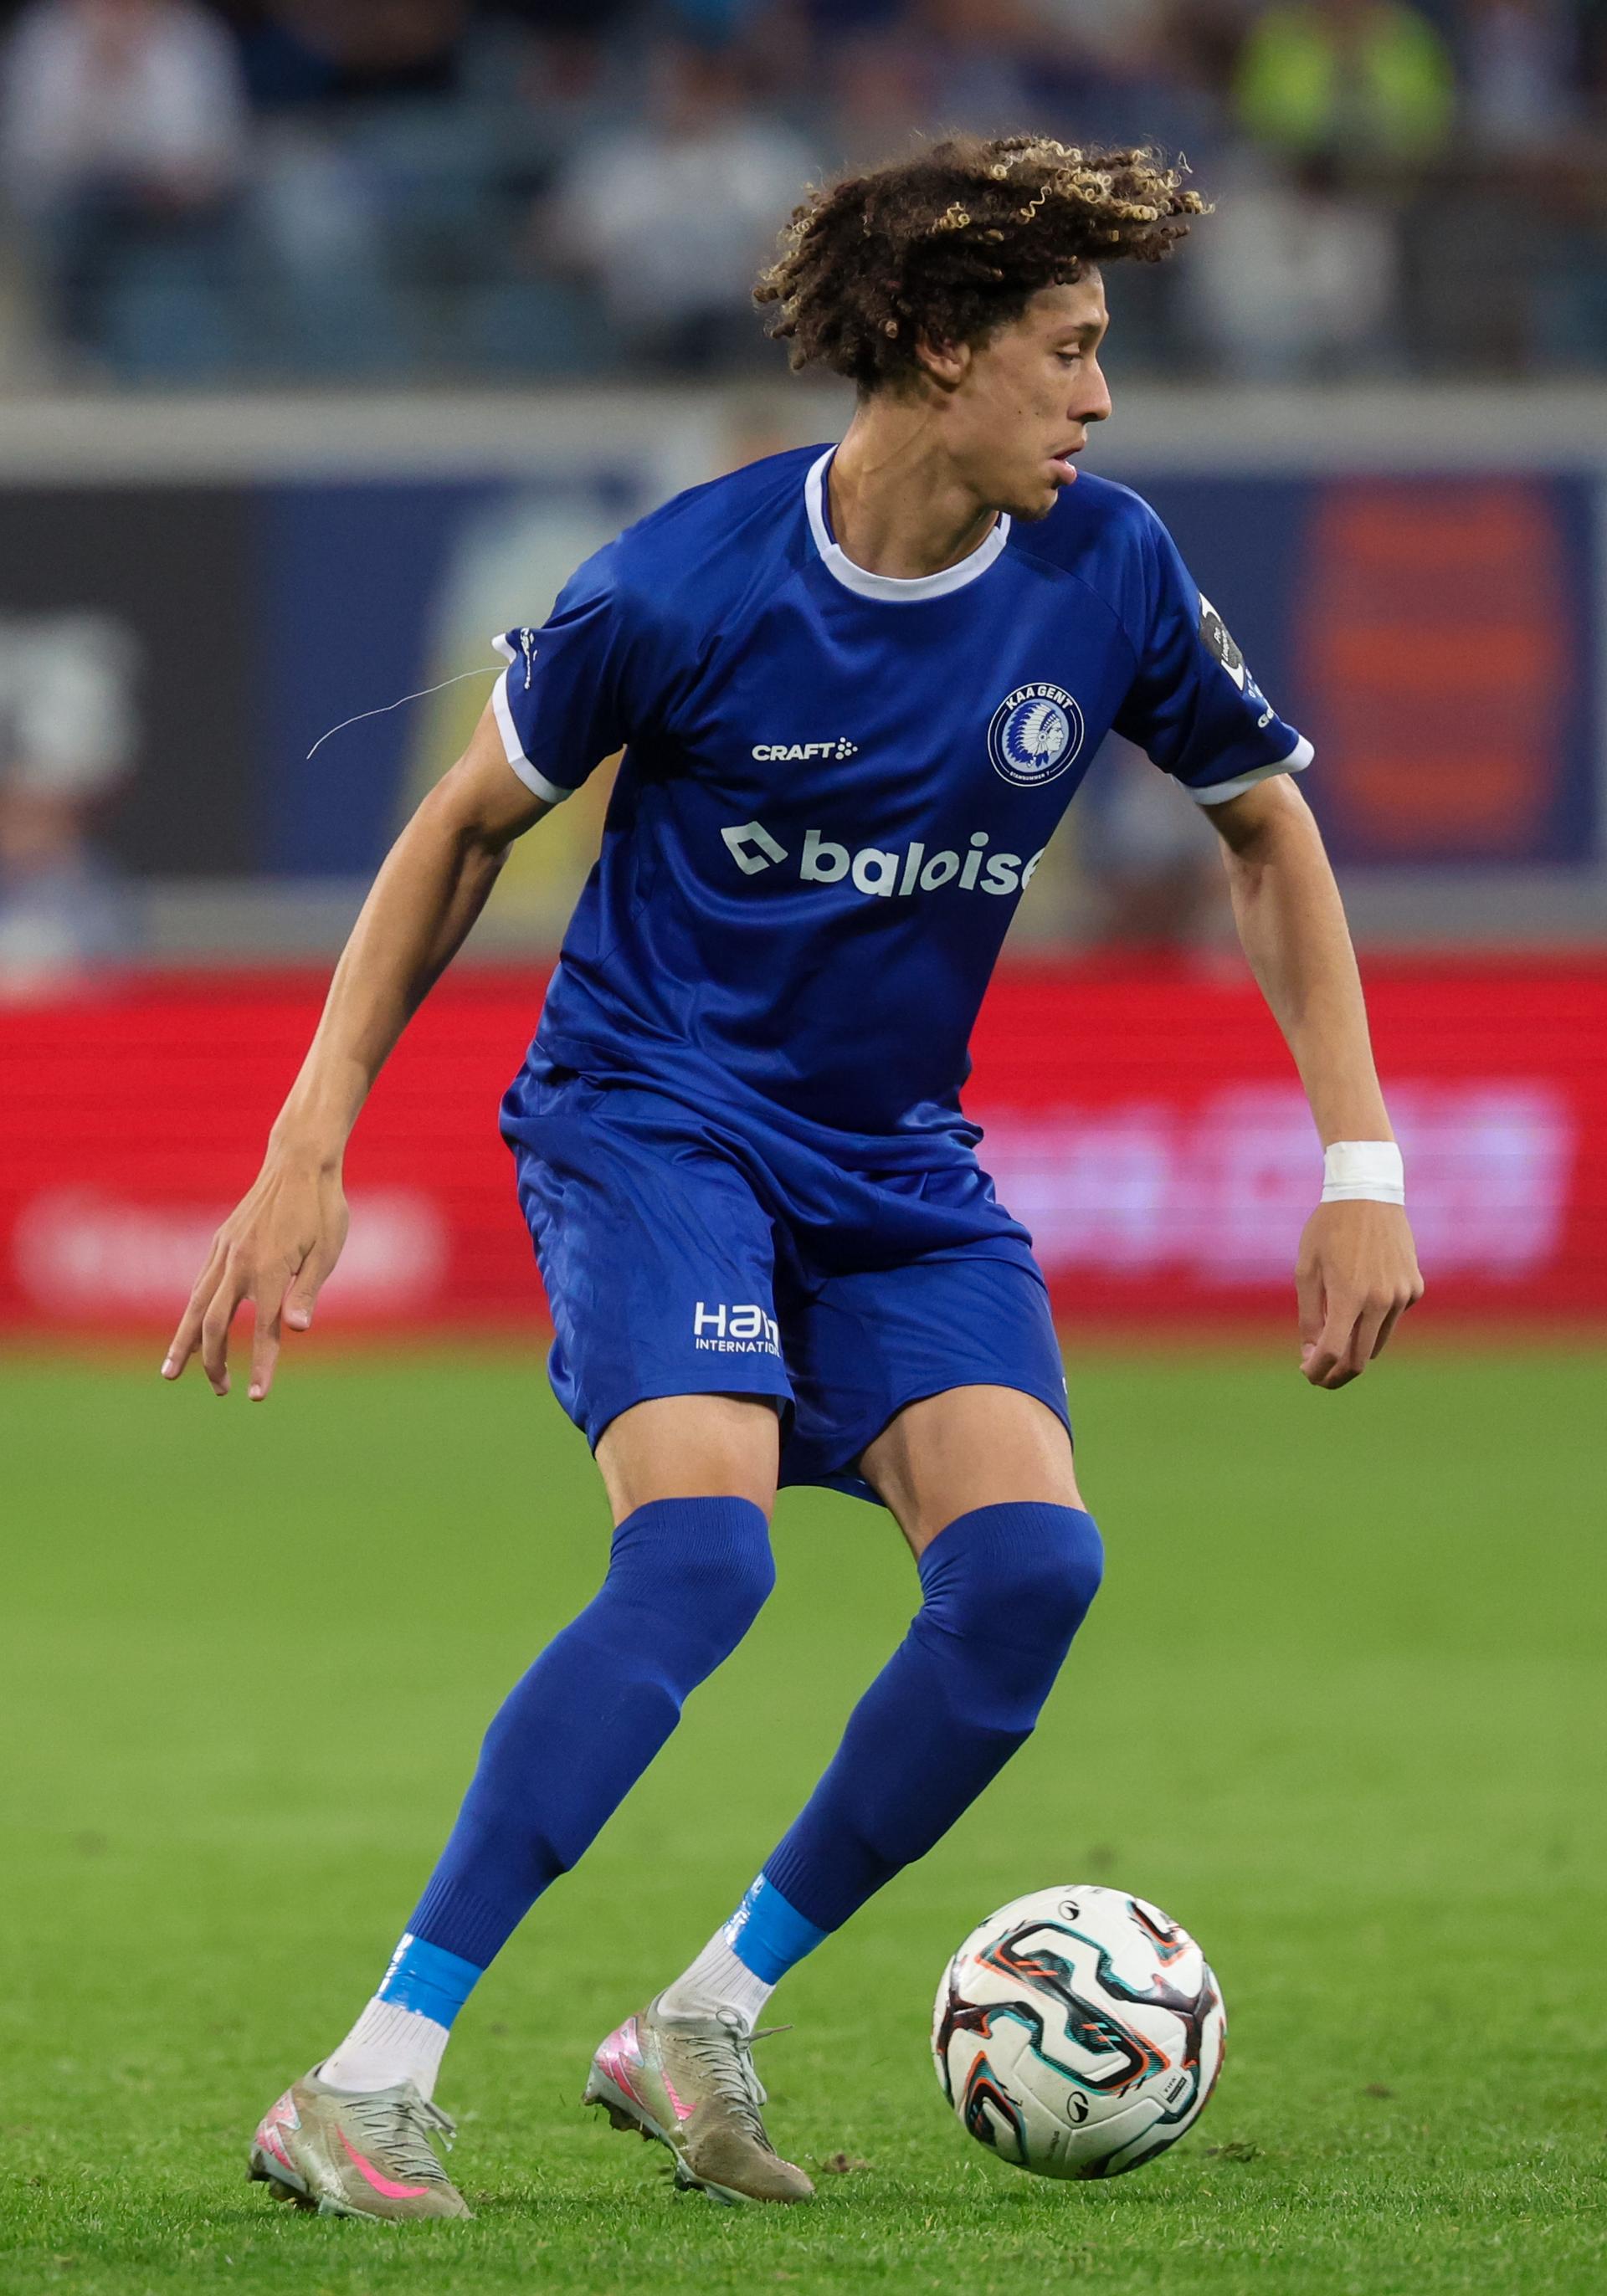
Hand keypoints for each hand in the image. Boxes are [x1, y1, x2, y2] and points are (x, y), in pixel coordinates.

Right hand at [161, 1157, 348, 1400]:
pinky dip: (191, 1312)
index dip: (260, 1367)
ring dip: (184, 1342)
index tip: (256, 1397)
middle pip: (214, 1326)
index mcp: (271, 1270)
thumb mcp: (327, 1251)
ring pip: (194, 1306)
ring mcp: (225, 1252)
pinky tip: (189, 1328)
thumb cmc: (323, 1208)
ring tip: (172, 1372)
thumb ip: (307, 1292)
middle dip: (213, 1363)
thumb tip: (296, 1331)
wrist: (299, 1161)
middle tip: (222, 1390)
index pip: (263, 1332)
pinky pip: (199, 1285)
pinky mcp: (220, 1243)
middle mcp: (240, 1263)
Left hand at [1295, 1200, 1422, 1388]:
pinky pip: (1393, 1318)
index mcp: (1349, 1295)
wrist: (1368, 1193)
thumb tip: (1312, 1352)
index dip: (1318, 1371)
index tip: (1307, 1374)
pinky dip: (1375, 1320)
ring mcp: (1403, 1295)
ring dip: (1355, 1349)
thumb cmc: (1328, 1229)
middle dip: (1337, 1373)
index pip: (1333, 1351)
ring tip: (1333, 1343)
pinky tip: (1362, 1298)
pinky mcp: (1416, 1288)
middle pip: (1360, 1359)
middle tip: (1319, 1374)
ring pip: (1378, 1342)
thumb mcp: (1307, 1270)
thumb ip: (1309, 1315)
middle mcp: (1381, 1299)